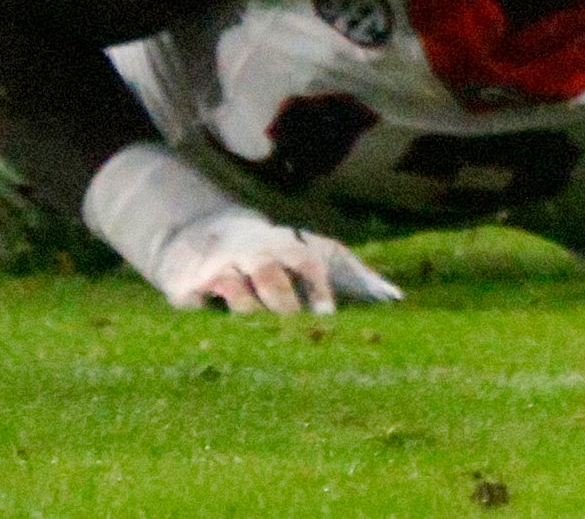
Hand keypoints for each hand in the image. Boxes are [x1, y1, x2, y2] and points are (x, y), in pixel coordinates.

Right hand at [83, 141, 405, 316]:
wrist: (205, 239)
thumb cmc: (277, 258)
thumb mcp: (314, 255)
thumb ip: (355, 275)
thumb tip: (397, 299)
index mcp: (286, 246)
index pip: (306, 260)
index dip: (316, 287)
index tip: (326, 319)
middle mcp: (253, 254)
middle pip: (269, 273)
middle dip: (282, 303)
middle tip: (294, 334)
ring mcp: (218, 270)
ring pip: (235, 290)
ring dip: (249, 314)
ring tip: (261, 341)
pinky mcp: (187, 291)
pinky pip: (197, 307)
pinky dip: (207, 320)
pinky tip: (219, 346)